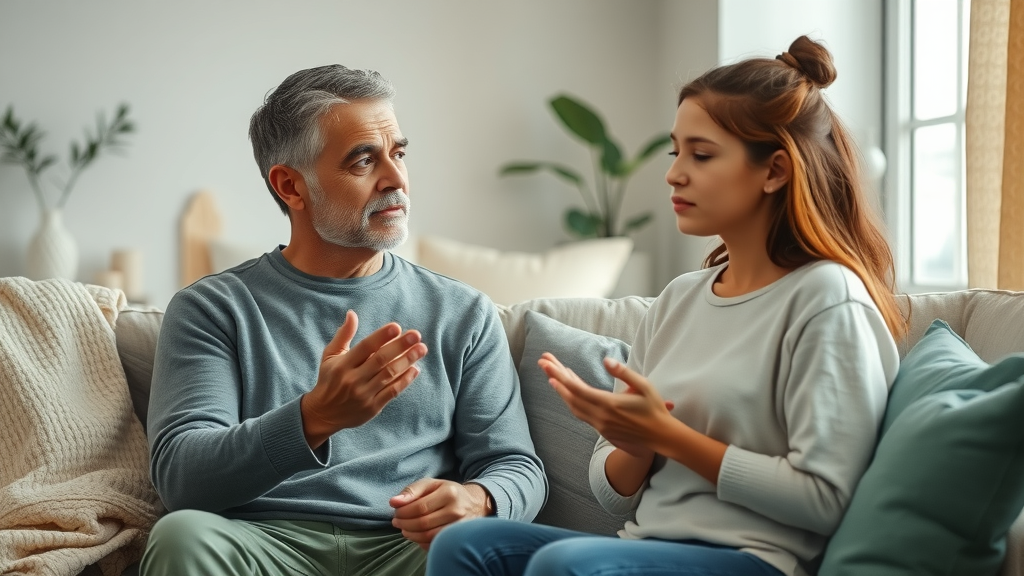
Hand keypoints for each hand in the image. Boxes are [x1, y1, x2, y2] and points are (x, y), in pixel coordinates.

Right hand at [300, 310, 427, 448]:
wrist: (324, 414)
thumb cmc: (329, 379)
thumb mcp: (331, 356)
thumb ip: (343, 335)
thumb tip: (352, 314)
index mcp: (343, 364)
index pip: (365, 347)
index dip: (381, 336)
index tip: (397, 327)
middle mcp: (353, 379)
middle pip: (380, 360)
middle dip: (400, 346)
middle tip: (416, 335)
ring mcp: (363, 394)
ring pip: (389, 375)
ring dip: (407, 361)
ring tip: (422, 349)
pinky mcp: (372, 407)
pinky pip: (392, 392)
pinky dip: (405, 380)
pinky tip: (415, 369)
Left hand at [389, 478, 491, 549]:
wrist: (474, 504)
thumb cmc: (447, 492)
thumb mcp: (431, 484)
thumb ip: (411, 491)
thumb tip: (393, 502)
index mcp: (449, 493)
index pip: (419, 507)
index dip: (403, 512)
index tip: (396, 513)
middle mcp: (457, 510)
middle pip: (423, 523)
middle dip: (404, 524)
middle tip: (397, 522)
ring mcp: (460, 526)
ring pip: (428, 536)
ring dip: (411, 535)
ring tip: (405, 529)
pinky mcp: (459, 538)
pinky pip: (435, 544)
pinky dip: (421, 542)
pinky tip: (417, 535)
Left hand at [538, 352, 673, 457]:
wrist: (660, 437)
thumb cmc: (654, 409)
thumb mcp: (643, 386)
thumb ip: (624, 373)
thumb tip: (606, 360)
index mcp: (609, 404)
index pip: (579, 390)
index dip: (561, 378)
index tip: (549, 368)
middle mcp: (600, 417)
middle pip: (571, 397)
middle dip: (555, 379)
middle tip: (543, 364)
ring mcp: (600, 425)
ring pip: (574, 407)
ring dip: (562, 392)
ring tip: (552, 376)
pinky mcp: (602, 430)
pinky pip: (581, 414)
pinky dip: (572, 401)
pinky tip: (570, 392)